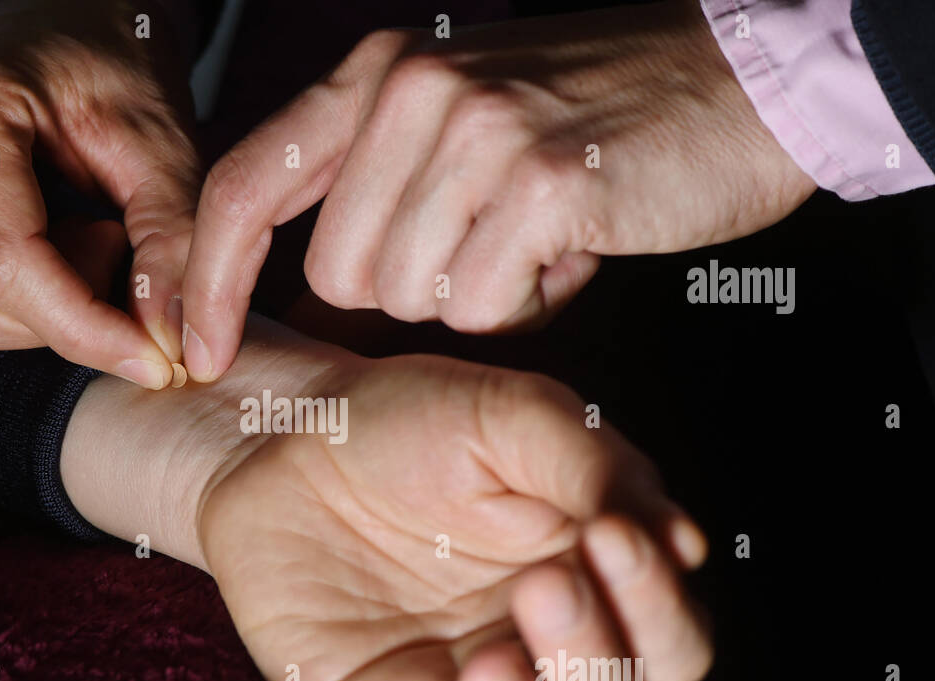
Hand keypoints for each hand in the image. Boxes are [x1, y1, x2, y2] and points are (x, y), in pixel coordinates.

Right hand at [0, 0, 197, 387]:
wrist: (58, 24)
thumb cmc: (112, 67)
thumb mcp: (162, 140)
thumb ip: (172, 239)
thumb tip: (173, 343)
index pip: (5, 260)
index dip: (84, 328)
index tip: (155, 361)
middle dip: (61, 316)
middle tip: (117, 248)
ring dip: (33, 315)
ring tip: (81, 238)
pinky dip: (1, 311)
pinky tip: (44, 253)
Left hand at [63, 316, 711, 680]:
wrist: (280, 436)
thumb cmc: (406, 422)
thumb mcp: (509, 413)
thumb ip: (595, 466)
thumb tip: (678, 543)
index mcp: (587, 583)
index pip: (668, 642)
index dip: (656, 609)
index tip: (611, 538)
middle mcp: (533, 650)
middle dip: (591, 663)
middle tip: (544, 587)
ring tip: (488, 666)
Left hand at [181, 0, 815, 379]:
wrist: (741, 78)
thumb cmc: (591, 120)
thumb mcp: (457, 125)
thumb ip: (374, 192)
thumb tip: (308, 305)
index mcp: (374, 75)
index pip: (244, 186)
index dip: (206, 279)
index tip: (193, 351)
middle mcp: (409, 91)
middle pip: (339, 274)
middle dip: (407, 293)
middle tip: (488, 247)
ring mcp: (473, 130)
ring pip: (408, 297)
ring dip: (476, 294)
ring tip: (538, 238)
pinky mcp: (539, 181)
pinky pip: (482, 306)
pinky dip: (530, 303)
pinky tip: (573, 250)